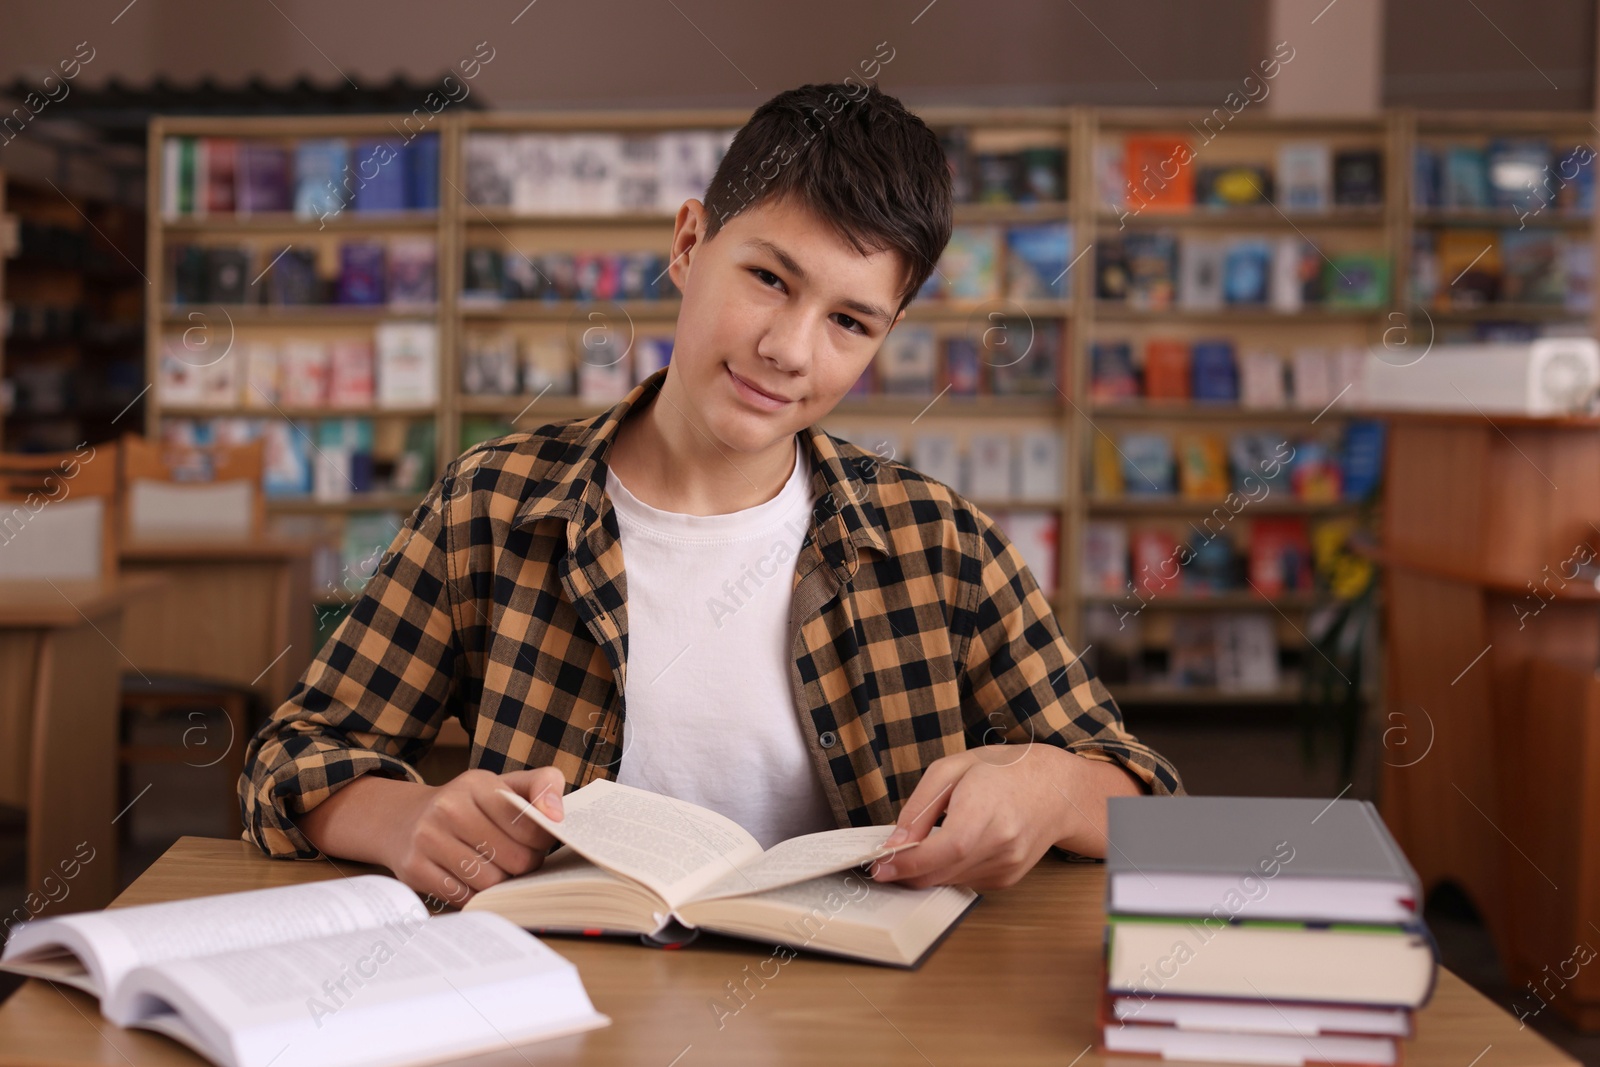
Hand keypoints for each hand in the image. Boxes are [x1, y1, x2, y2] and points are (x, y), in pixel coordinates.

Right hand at [378, 767, 566, 905]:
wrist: (405, 821)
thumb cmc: (469, 806)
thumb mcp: (503, 785)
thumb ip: (543, 785)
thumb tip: (558, 815)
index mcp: (476, 784)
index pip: (530, 825)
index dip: (543, 840)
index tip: (538, 840)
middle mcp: (448, 808)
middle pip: (516, 859)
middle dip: (525, 864)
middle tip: (519, 858)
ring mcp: (428, 839)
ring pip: (491, 882)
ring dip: (502, 882)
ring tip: (497, 868)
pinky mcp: (415, 869)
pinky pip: (465, 897)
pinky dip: (477, 895)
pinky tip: (474, 880)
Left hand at [869, 745, 1140, 890]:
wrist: (1056, 789)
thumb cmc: (1004, 770)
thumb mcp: (951, 769)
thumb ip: (920, 808)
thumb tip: (895, 843)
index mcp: (985, 812)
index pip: (938, 852)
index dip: (904, 864)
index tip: (878, 866)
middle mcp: (1000, 846)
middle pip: (938, 874)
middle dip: (906, 871)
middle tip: (885, 860)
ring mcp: (1007, 867)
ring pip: (949, 882)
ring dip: (927, 871)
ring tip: (921, 845)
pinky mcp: (1008, 879)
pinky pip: (964, 881)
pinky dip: (949, 869)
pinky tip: (955, 845)